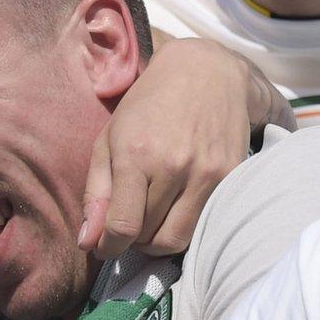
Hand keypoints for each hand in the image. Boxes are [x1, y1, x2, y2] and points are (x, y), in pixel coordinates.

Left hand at [79, 38, 290, 258]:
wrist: (206, 73)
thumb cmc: (148, 105)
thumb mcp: (109, 139)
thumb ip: (95, 192)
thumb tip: (88, 241)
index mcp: (136, 154)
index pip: (122, 226)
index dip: (108, 246)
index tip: (103, 245)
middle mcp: (174, 166)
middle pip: (149, 238)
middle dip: (131, 240)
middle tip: (129, 223)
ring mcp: (207, 173)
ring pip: (177, 239)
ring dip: (158, 240)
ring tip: (151, 219)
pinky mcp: (231, 176)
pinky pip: (203, 223)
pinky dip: (185, 225)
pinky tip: (176, 206)